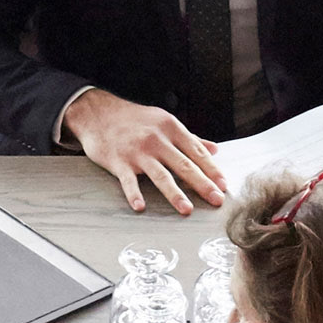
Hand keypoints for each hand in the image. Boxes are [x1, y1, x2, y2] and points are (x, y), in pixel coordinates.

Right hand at [62, 87, 226, 214]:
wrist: (98, 113)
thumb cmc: (134, 120)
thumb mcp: (164, 122)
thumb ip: (190, 138)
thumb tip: (214, 150)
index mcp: (171, 128)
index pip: (197, 152)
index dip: (212, 170)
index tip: (223, 185)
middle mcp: (157, 140)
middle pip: (184, 165)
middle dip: (203, 184)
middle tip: (216, 200)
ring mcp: (137, 152)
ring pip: (160, 175)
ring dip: (175, 194)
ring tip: (187, 209)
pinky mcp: (119, 162)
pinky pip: (128, 180)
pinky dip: (133, 194)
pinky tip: (140, 206)